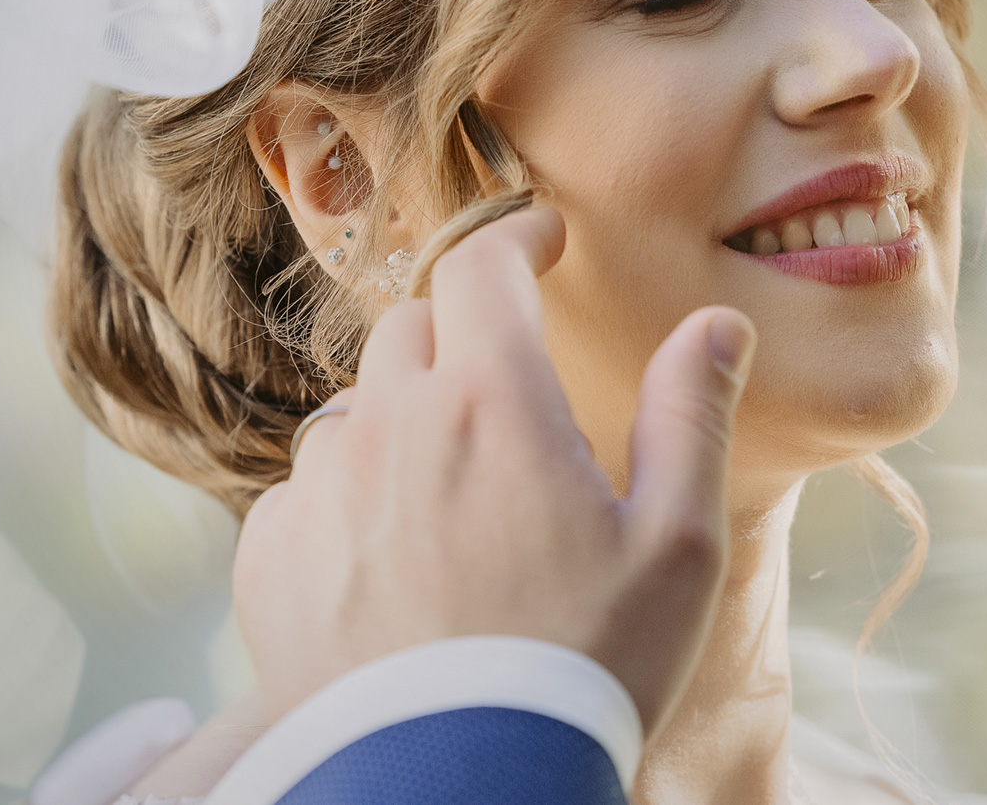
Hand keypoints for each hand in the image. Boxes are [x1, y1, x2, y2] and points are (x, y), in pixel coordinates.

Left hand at [233, 206, 754, 735]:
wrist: (458, 785)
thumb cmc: (583, 665)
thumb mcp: (677, 543)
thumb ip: (691, 415)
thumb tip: (715, 324)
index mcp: (495, 401)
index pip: (483, 264)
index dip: (516, 236)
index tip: (542, 240)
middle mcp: (392, 425)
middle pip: (415, 327)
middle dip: (468, 332)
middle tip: (515, 382)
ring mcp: (320, 492)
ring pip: (357, 407)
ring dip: (404, 416)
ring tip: (456, 484)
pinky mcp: (271, 559)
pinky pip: (305, 488)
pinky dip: (349, 493)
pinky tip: (396, 552)